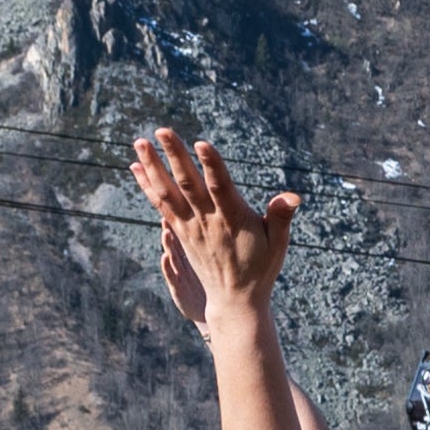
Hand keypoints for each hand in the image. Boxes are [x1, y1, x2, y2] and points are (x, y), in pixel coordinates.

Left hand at [126, 128, 295, 314]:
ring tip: (139, 141)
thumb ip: (281, 216)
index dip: (211, 165)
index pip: (220, 188)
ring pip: (167, 193)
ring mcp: (190, 226)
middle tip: (161, 130)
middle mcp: (207, 221)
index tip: (201, 143)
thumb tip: (294, 196)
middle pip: (188, 184)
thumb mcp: (278, 243)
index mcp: (233, 220)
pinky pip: (160, 204)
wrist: (235, 299)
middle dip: (174, 156)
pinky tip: (136, 166)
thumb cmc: (261, 267)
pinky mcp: (180, 231)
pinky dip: (147, 185)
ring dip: (152, 167)